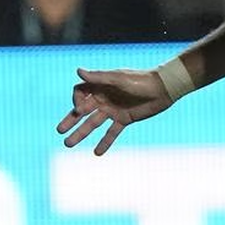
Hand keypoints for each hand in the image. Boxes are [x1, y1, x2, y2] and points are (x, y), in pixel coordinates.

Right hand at [56, 67, 174, 155]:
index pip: (80, 93)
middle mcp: (104, 98)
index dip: (76, 101)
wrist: (164, 89)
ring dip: (81, 134)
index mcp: (100, 86)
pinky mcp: (124, 120)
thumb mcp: (118, 79)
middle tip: (60, 131)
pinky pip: (111, 133)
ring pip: (93, 124)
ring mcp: (113, 110)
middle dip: (70, 120)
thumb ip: (98, 77)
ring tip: (68, 144)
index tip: (80, 110)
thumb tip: (78, 71)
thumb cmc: (140, 80)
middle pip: (82, 111)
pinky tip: (97, 153)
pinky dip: (104, 142)